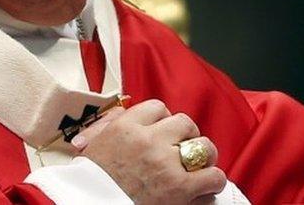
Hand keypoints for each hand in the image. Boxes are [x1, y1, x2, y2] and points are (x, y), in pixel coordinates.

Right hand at [74, 99, 225, 204]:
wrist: (90, 204)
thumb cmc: (91, 181)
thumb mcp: (92, 145)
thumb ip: (110, 124)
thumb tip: (125, 112)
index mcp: (125, 128)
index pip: (158, 108)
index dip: (164, 119)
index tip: (164, 131)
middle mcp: (148, 141)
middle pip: (185, 123)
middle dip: (187, 136)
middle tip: (182, 149)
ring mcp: (166, 164)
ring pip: (203, 147)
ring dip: (204, 157)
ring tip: (197, 167)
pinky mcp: (180, 188)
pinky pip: (213, 176)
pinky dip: (213, 182)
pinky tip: (204, 187)